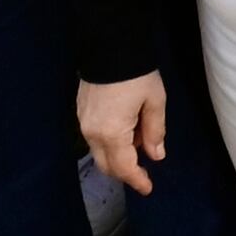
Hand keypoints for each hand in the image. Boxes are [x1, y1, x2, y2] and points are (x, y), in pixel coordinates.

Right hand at [78, 75, 168, 198]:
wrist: (109, 45)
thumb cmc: (137, 74)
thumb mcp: (154, 101)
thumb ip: (155, 131)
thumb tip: (156, 155)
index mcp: (112, 133)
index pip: (124, 168)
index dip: (137, 180)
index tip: (148, 189)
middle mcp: (92, 133)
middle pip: (107, 165)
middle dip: (125, 172)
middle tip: (143, 172)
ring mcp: (83, 123)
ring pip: (99, 152)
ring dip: (118, 156)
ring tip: (140, 140)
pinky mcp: (80, 112)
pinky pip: (94, 138)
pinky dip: (109, 142)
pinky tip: (126, 129)